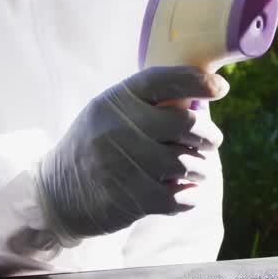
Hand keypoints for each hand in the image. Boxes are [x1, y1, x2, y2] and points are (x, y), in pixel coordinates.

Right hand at [35, 66, 228, 243]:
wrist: (57, 192)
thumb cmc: (97, 146)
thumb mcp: (111, 113)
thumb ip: (148, 104)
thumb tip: (202, 100)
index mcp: (117, 100)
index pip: (165, 80)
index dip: (198, 82)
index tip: (220, 89)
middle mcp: (120, 127)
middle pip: (187, 123)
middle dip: (209, 134)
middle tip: (211, 141)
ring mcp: (124, 163)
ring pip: (187, 162)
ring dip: (200, 168)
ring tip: (195, 169)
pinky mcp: (131, 198)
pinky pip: (179, 197)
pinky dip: (189, 196)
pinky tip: (185, 192)